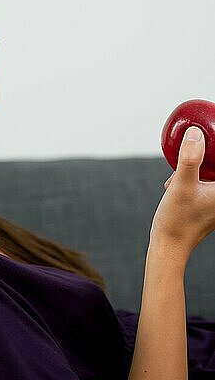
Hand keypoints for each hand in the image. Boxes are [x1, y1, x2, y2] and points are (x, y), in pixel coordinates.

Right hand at [151, 126, 214, 261]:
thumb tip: (195, 133)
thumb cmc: (177, 220)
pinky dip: (193, 176)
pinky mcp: (209, 204)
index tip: (210, 135)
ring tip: (180, 173)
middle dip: (206, 155)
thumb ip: (190, 158)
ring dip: (197, 166)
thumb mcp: (182, 185)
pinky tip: (176, 181)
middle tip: (196, 142)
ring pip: (210, 173)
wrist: (169, 246)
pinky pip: (204, 181)